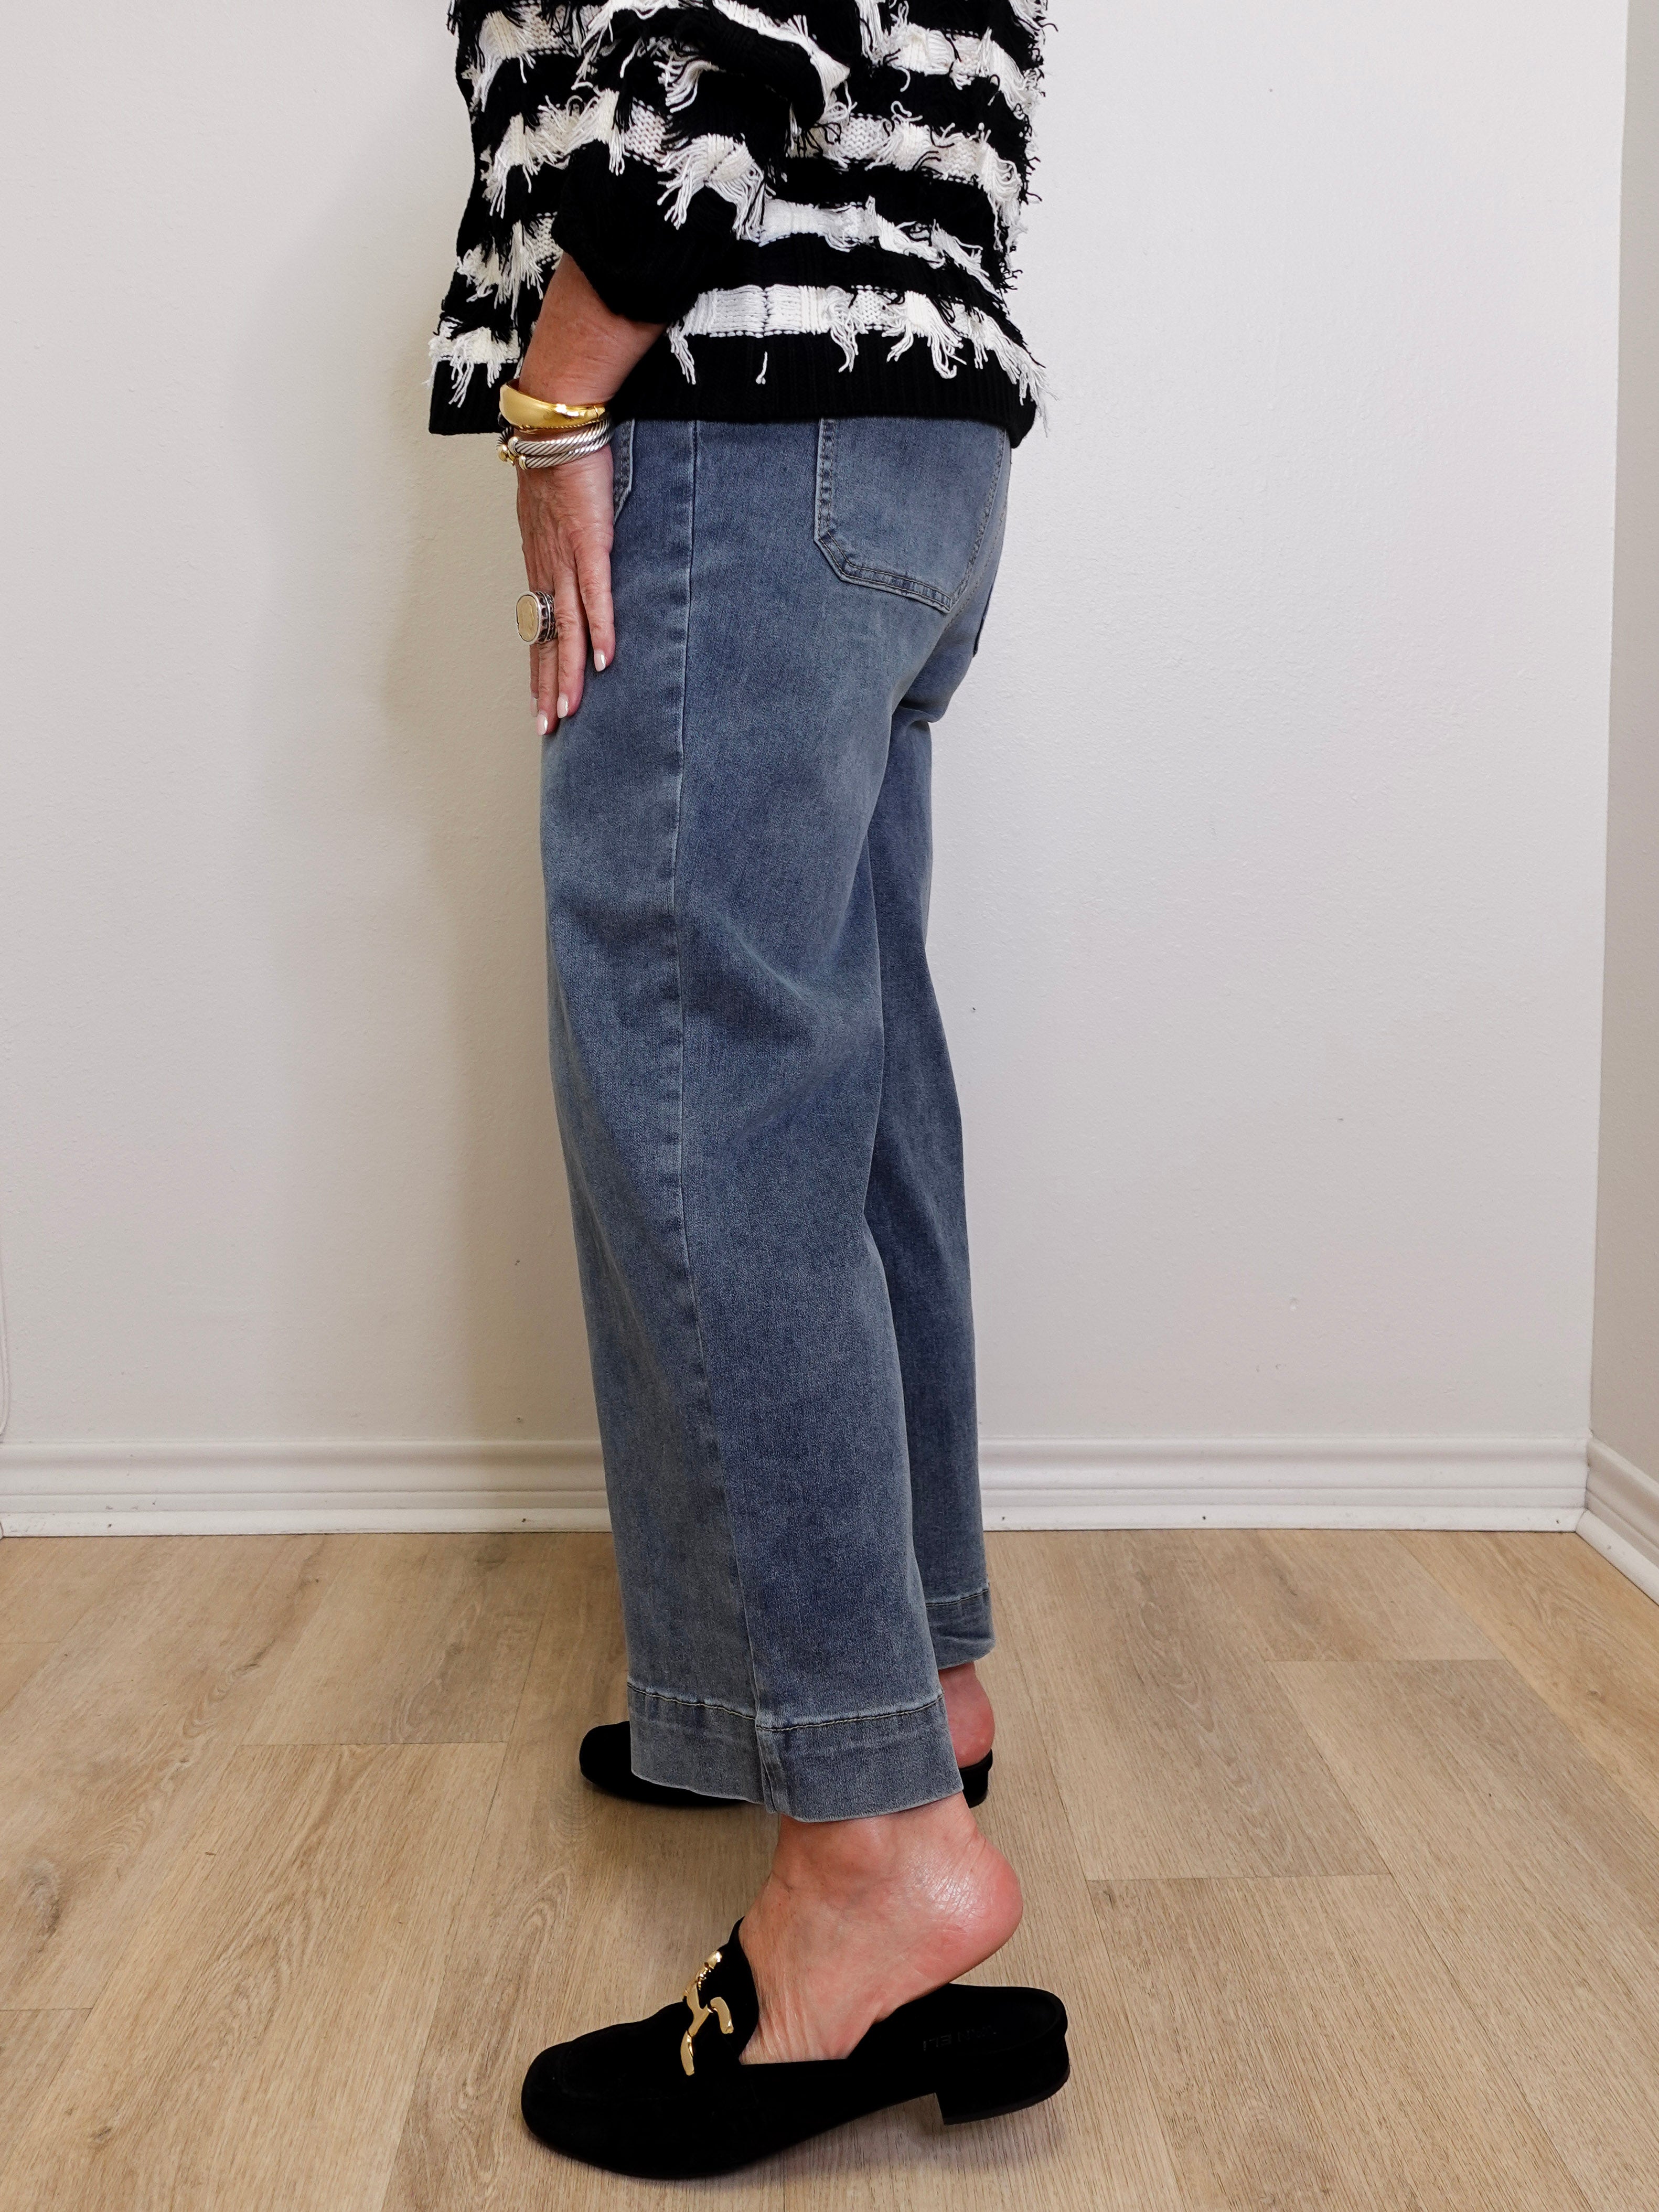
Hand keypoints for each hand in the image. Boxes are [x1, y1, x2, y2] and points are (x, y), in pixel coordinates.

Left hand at [517, 444, 615, 732]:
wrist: (555, 423)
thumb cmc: (557, 460)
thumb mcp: (555, 510)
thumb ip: (563, 541)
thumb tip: (571, 558)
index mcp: (539, 563)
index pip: (538, 627)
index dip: (538, 669)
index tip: (537, 703)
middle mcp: (547, 568)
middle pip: (547, 639)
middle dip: (547, 686)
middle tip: (547, 727)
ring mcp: (567, 557)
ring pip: (566, 626)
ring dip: (568, 672)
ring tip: (569, 710)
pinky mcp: (590, 542)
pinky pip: (595, 594)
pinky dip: (600, 629)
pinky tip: (604, 660)